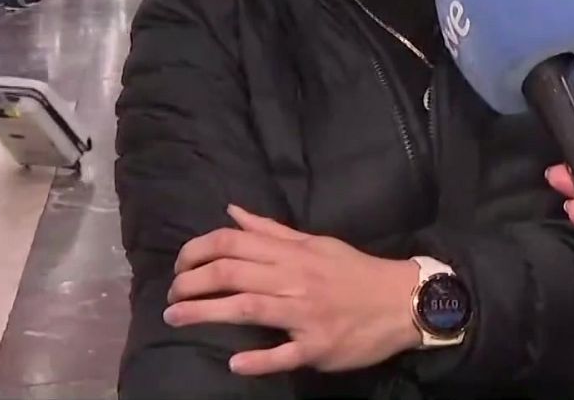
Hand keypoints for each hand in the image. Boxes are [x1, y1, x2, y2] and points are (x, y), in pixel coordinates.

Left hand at [165, 205, 421, 375]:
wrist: (402, 300)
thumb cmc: (354, 271)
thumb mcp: (315, 243)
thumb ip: (271, 231)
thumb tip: (232, 211)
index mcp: (293, 254)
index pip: (234, 243)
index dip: (197, 251)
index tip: (178, 266)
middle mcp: (295, 280)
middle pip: (232, 274)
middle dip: (191, 283)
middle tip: (170, 297)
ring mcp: (306, 314)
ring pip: (249, 308)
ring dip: (206, 314)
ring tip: (175, 319)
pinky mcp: (318, 346)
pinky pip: (284, 353)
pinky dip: (258, 359)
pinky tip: (235, 363)